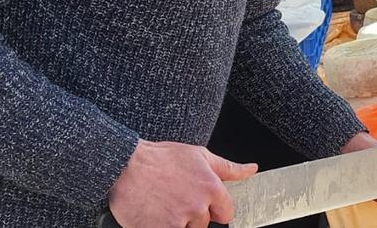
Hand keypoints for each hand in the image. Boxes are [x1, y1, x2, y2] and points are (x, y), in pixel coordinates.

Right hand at [108, 140, 256, 227]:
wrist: (125, 165)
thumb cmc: (161, 158)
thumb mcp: (200, 156)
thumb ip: (228, 168)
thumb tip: (251, 170)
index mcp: (211, 188)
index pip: (227, 213)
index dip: (215, 209)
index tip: (204, 205)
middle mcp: (197, 206)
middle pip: (204, 223)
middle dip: (193, 215)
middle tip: (176, 198)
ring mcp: (178, 220)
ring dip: (177, 222)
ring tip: (165, 204)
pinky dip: (163, 225)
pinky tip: (156, 214)